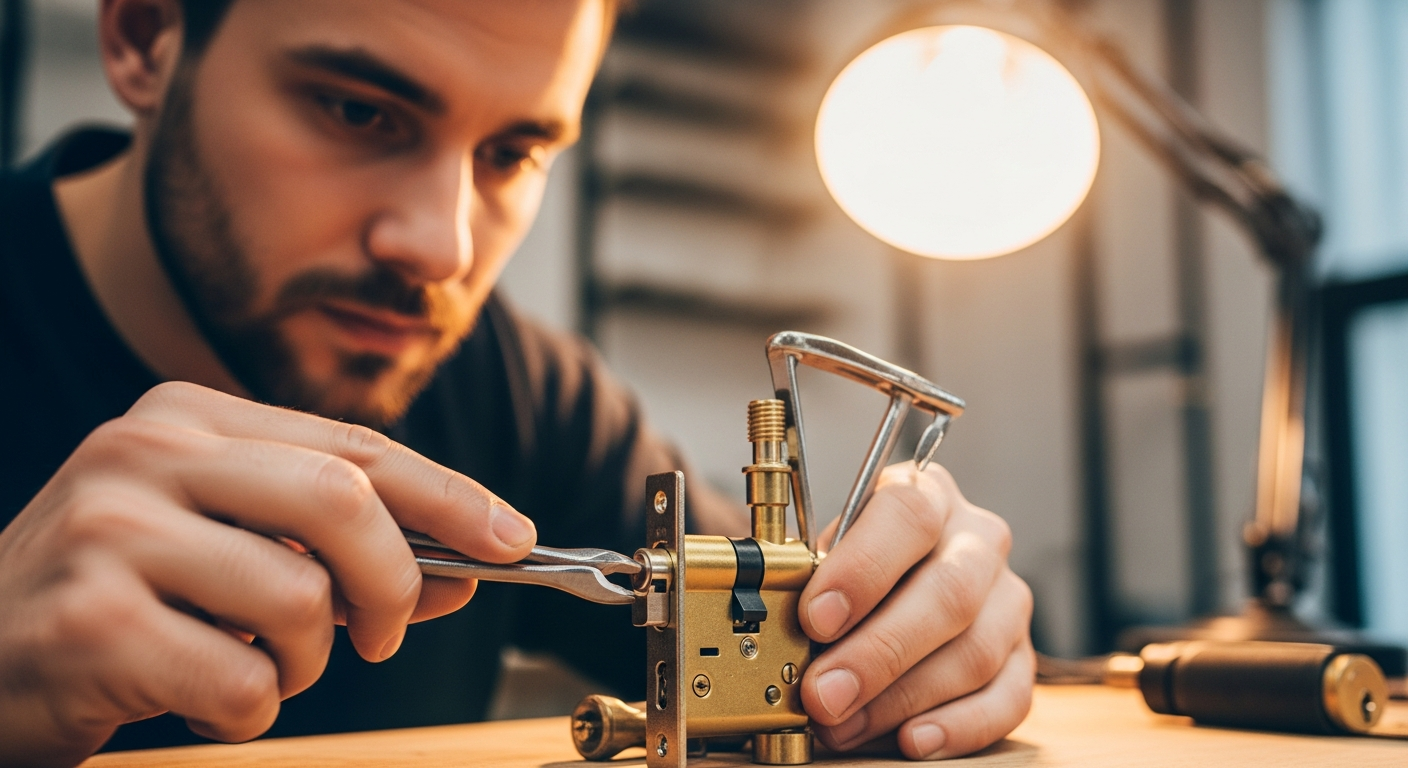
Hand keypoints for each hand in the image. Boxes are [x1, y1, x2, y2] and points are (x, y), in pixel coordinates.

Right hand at [0, 382, 535, 765]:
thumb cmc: (117, 596)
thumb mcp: (228, 549)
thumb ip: (338, 549)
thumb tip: (462, 567)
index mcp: (188, 418)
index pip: (356, 446)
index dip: (450, 495)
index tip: (511, 539)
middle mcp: (147, 455)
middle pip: (343, 500)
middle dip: (394, 581)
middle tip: (383, 635)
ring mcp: (112, 533)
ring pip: (299, 598)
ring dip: (303, 661)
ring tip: (253, 666)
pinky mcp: (91, 622)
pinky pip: (241, 680)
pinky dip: (247, 710)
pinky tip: (198, 698)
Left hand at [798, 462, 1033, 758]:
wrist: (901, 581)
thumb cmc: (858, 567)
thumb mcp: (830, 553)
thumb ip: (815, 580)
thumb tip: (787, 635)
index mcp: (927, 496)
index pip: (907, 516)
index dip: (861, 569)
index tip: (817, 618)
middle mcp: (977, 539)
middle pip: (949, 593)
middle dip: (878, 653)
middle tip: (824, 694)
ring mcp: (1009, 597)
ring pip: (975, 651)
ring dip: (902, 699)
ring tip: (845, 725)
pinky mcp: (1023, 655)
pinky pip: (1009, 698)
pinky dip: (958, 727)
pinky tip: (912, 740)